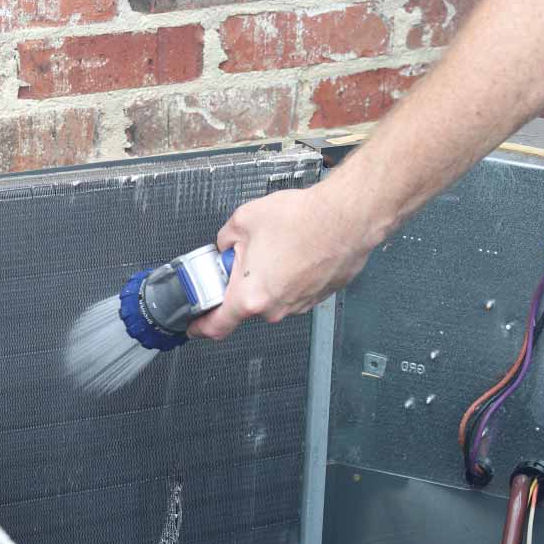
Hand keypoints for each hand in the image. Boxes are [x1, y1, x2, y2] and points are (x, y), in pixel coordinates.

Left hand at [189, 184, 380, 339]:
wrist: (348, 217)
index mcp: (250, 295)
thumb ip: (225, 239)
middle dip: (242, 283)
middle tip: (247, 256)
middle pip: (247, 304)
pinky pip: (295, 290)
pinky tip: (297, 250)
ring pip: (273, 296)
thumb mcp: (244, 220)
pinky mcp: (318, 296)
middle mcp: (276, 307)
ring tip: (279, 246)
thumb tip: (226, 245)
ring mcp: (300, 304)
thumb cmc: (304, 219)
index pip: (217, 326)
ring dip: (269, 277)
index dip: (200, 326)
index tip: (195, 325)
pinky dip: (291, 275)